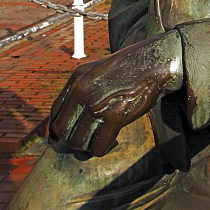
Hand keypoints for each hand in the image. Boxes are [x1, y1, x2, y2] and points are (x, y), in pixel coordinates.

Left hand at [48, 31, 182, 155]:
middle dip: (73, 140)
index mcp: (77, 78)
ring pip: (77, 142)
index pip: (54, 112)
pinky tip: (114, 139)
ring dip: (88, 147)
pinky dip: (104, 148)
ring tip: (102, 140)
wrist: (155, 60)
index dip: (57, 130)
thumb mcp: (100, 70)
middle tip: (88, 140)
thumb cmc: (131, 67)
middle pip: (62, 130)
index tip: (64, 139)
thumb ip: (84, 87)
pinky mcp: (114, 115)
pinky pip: (98, 146)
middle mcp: (82, 91)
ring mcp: (96, 103)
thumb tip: (73, 113)